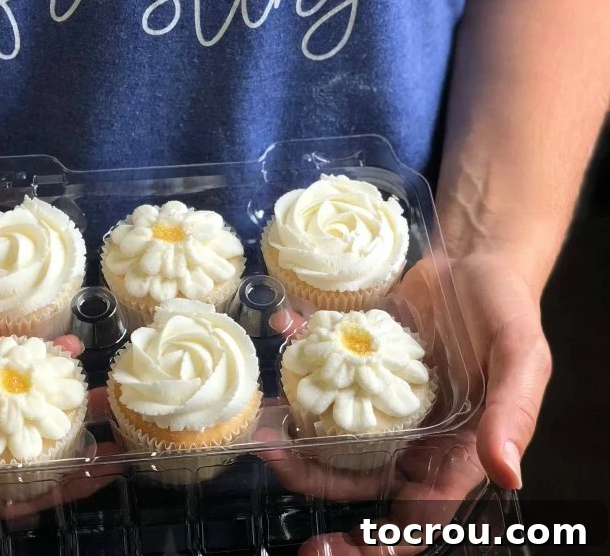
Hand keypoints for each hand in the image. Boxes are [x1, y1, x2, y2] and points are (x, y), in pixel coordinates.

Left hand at [257, 250, 550, 553]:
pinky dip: (301, 360)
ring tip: (262, 420)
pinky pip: (325, 374)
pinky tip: (284, 335)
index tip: (332, 546)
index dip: (379, 543)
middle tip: (272, 458)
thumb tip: (507, 472)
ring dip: (295, 431)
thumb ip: (514, 412)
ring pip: (332, 434)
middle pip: (358, 479)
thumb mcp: (521, 356)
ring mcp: (381, 401)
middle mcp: (415, 436)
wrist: (474, 257)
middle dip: (313, 478)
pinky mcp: (359, 363)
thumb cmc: (506, 310)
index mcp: (456, 452)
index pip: (418, 516)